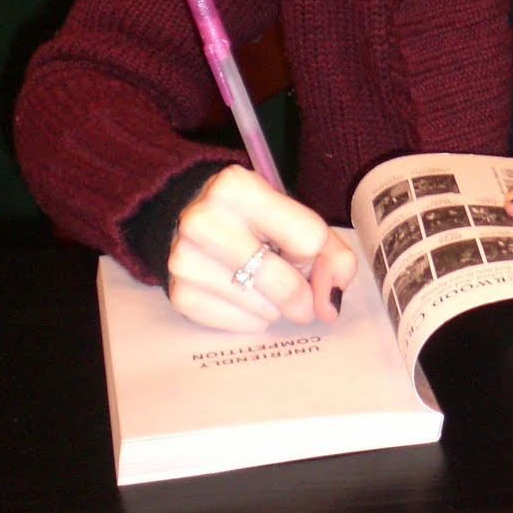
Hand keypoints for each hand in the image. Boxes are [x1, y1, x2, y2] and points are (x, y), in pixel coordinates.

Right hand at [167, 165, 356, 331]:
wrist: (193, 221)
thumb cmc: (257, 221)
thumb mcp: (298, 219)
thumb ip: (332, 256)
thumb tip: (329, 307)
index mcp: (236, 188)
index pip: (308, 240)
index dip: (316, 255)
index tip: (305, 252)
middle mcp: (203, 221)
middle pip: (287, 284)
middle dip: (303, 294)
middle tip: (300, 288)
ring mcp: (186, 260)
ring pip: (267, 309)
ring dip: (277, 306)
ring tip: (262, 280)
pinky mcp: (180, 295)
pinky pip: (243, 325)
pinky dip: (255, 317)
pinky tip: (243, 293)